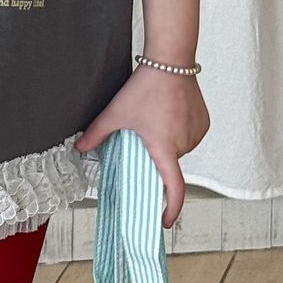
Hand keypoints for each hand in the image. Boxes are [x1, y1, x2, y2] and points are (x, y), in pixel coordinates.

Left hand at [73, 64, 209, 228]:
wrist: (171, 61)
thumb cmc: (145, 88)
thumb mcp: (115, 113)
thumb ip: (96, 134)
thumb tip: (79, 149)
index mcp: (164, 148)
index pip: (173, 188)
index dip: (171, 208)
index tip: (164, 221)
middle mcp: (184, 145)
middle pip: (168, 162)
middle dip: (155, 155)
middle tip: (143, 135)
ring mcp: (197, 134)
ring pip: (178, 149)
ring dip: (166, 143)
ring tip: (155, 119)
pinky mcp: (204, 123)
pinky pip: (189, 136)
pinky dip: (178, 132)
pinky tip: (167, 114)